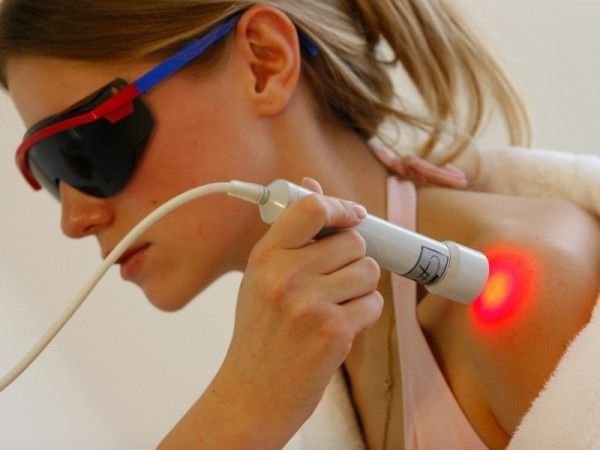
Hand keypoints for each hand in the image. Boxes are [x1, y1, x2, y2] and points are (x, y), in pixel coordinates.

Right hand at [220, 178, 382, 439]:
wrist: (253, 391)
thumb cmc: (259, 333)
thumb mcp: (261, 277)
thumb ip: (291, 233)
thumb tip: (314, 186)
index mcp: (266, 257)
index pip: (311, 207)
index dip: (340, 207)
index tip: (353, 215)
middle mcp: (286, 276)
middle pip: (353, 241)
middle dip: (352, 258)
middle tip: (333, 280)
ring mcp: (310, 305)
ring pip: (368, 270)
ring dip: (359, 287)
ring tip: (333, 305)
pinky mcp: (334, 332)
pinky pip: (373, 303)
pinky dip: (363, 314)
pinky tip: (338, 327)